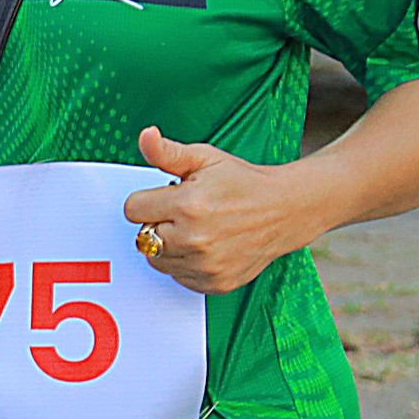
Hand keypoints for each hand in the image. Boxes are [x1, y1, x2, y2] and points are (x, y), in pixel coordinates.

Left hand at [121, 126, 322, 295]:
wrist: (285, 209)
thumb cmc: (242, 181)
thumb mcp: (204, 157)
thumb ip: (166, 152)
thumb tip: (146, 135)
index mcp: (188, 205)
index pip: (132, 210)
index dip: (147, 200)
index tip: (167, 196)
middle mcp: (194, 239)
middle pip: (143, 237)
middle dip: (158, 222)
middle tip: (185, 212)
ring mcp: (206, 265)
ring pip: (157, 260)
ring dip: (168, 246)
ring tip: (195, 228)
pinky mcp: (215, 283)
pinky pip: (179, 277)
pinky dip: (186, 264)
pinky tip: (206, 246)